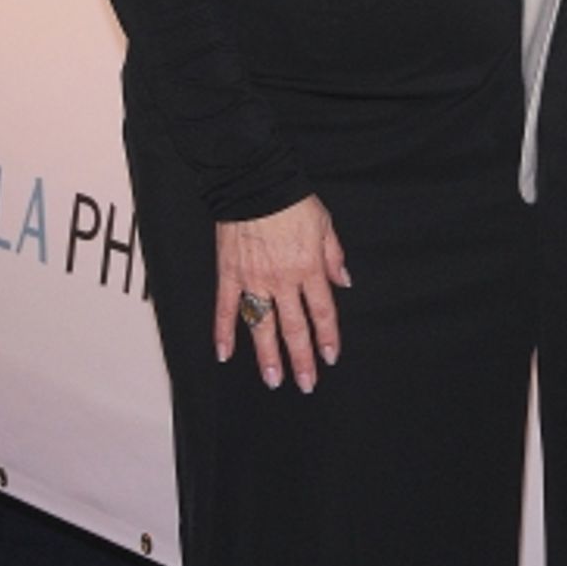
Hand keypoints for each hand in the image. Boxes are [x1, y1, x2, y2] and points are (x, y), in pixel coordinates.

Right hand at [214, 196, 350, 392]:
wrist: (254, 182)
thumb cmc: (291, 200)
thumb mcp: (324, 223)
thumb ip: (334, 255)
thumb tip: (343, 281)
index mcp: (309, 266)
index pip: (322, 311)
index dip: (327, 337)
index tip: (330, 357)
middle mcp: (283, 279)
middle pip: (294, 327)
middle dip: (302, 358)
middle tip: (306, 383)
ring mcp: (254, 280)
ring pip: (262, 326)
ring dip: (268, 356)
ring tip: (273, 381)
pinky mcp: (229, 274)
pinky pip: (225, 309)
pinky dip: (223, 333)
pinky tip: (224, 354)